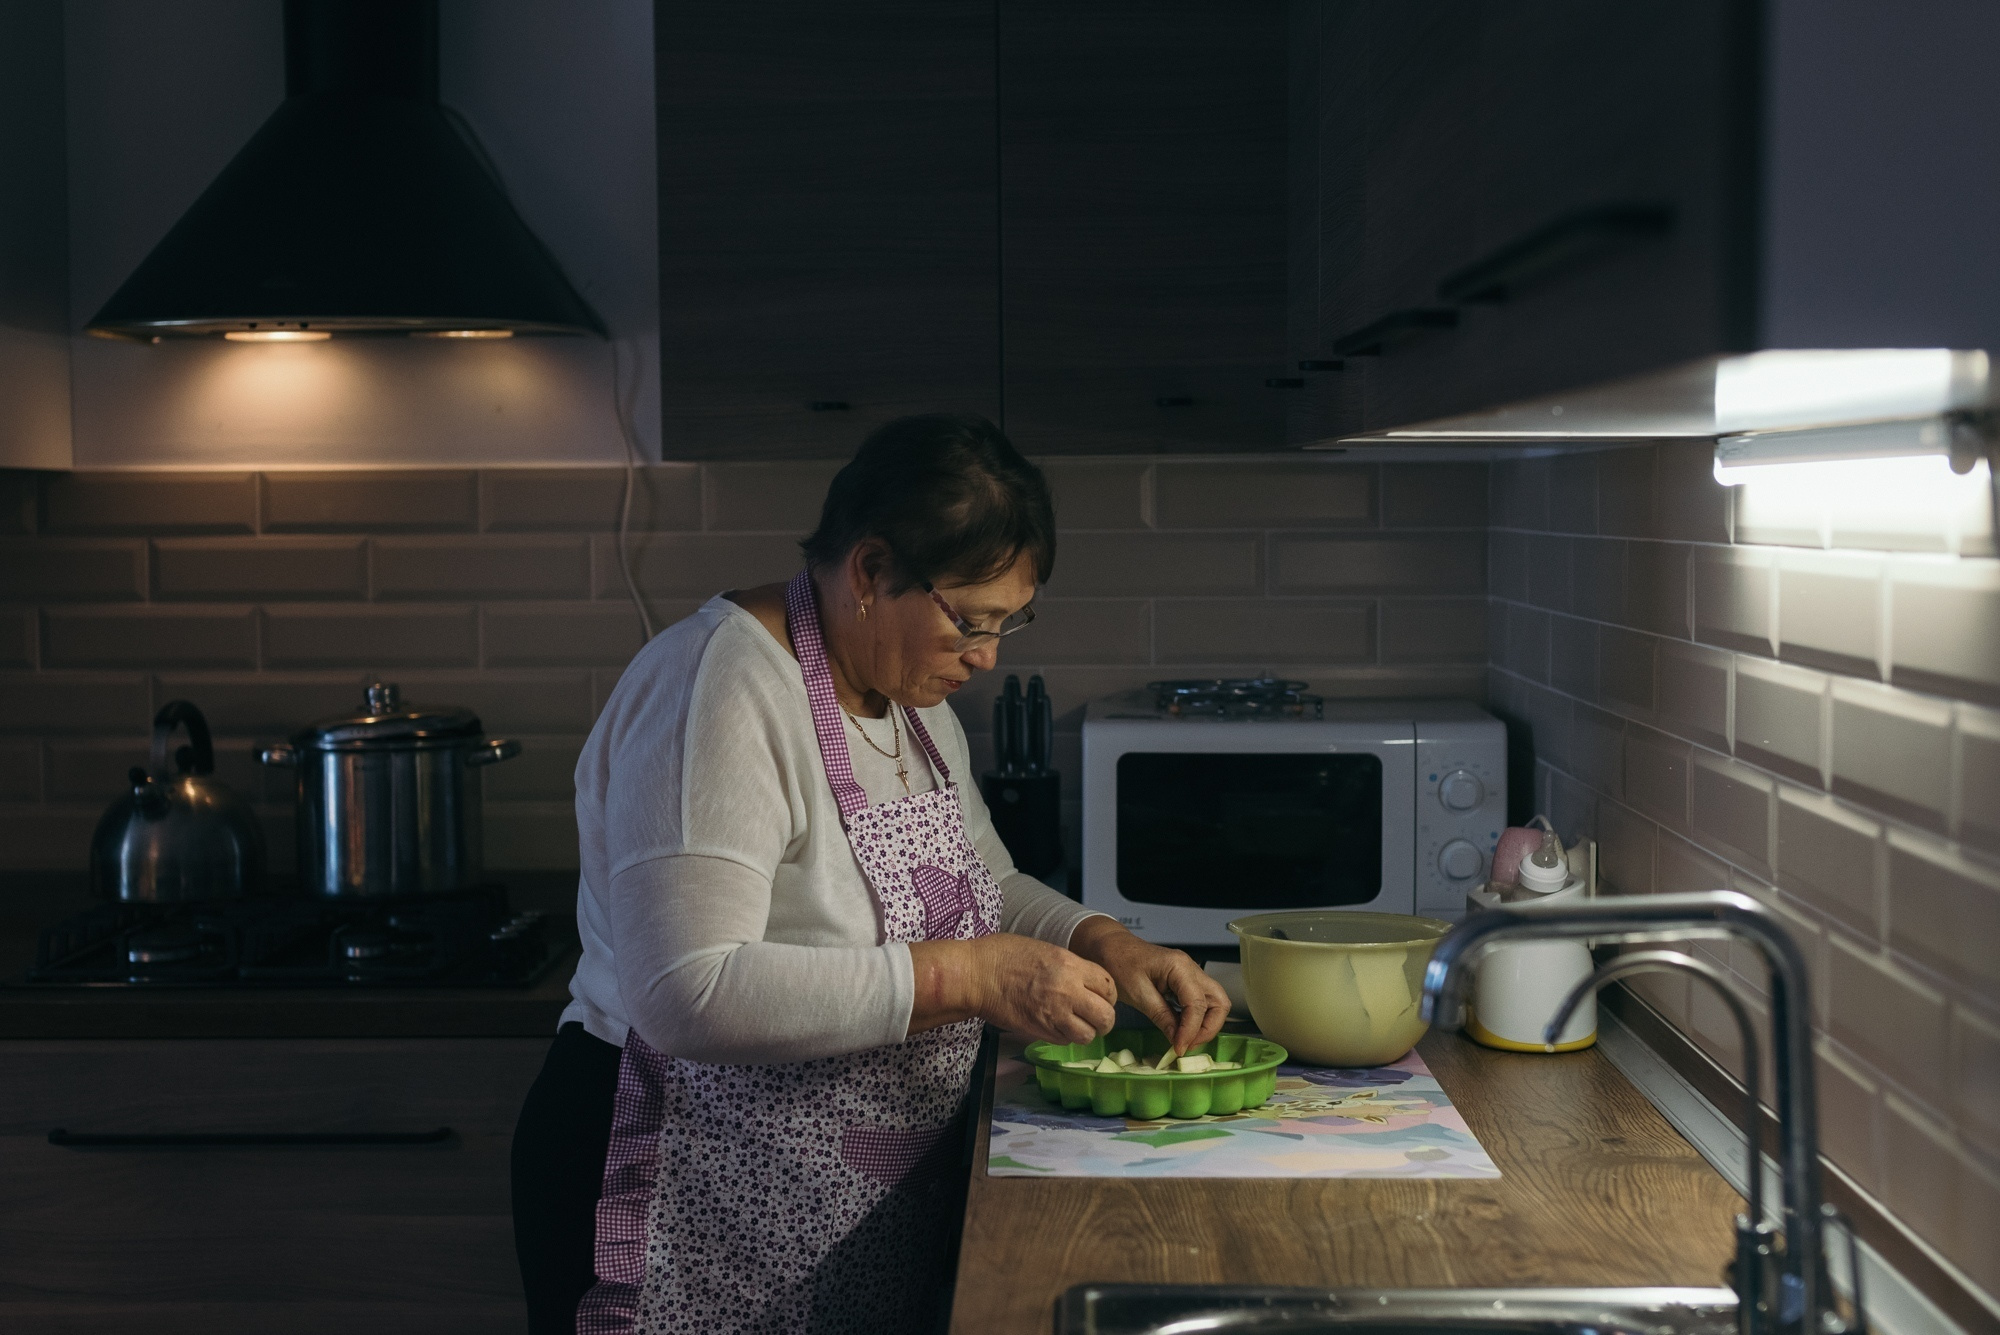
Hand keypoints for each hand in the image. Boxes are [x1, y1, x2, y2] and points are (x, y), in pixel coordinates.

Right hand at [908, 934, 1116, 1044]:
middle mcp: (1068, 991)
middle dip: (1105, 1019)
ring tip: (1077, 1025)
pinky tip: (1057, 1027)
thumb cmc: (1004, 955)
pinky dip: (1066, 1038)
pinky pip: (1065, 1041)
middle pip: (1106, 1016)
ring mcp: (1054, 1014)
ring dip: (1086, 1032)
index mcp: (1070, 965)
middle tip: (1096, 1017)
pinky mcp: (1039, 1031)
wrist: (977, 975)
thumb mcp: (1045, 949)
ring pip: (1088, 1035)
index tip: (1101, 996)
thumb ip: (1070, 966)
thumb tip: (1084, 980)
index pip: (1109, 986)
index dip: (1108, 994)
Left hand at [1066, 917, 1231, 1053]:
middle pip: (1219, 1002)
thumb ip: (1161, 1017)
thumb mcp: (1137, 994)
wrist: (1109, 946)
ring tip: (1185, 1039)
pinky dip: (1196, 1018)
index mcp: (1179, 967)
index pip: (1197, 1004)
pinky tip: (1181, 1029)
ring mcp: (1190, 973)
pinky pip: (1201, 1001)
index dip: (1191, 1031)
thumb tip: (1178, 1042)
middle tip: (1188, 1044)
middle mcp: (1191, 968)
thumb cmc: (1118, 963)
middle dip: (1208, 1028)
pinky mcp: (1184, 981)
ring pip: (1215, 1002)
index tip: (1178, 1048)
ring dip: (1205, 1024)